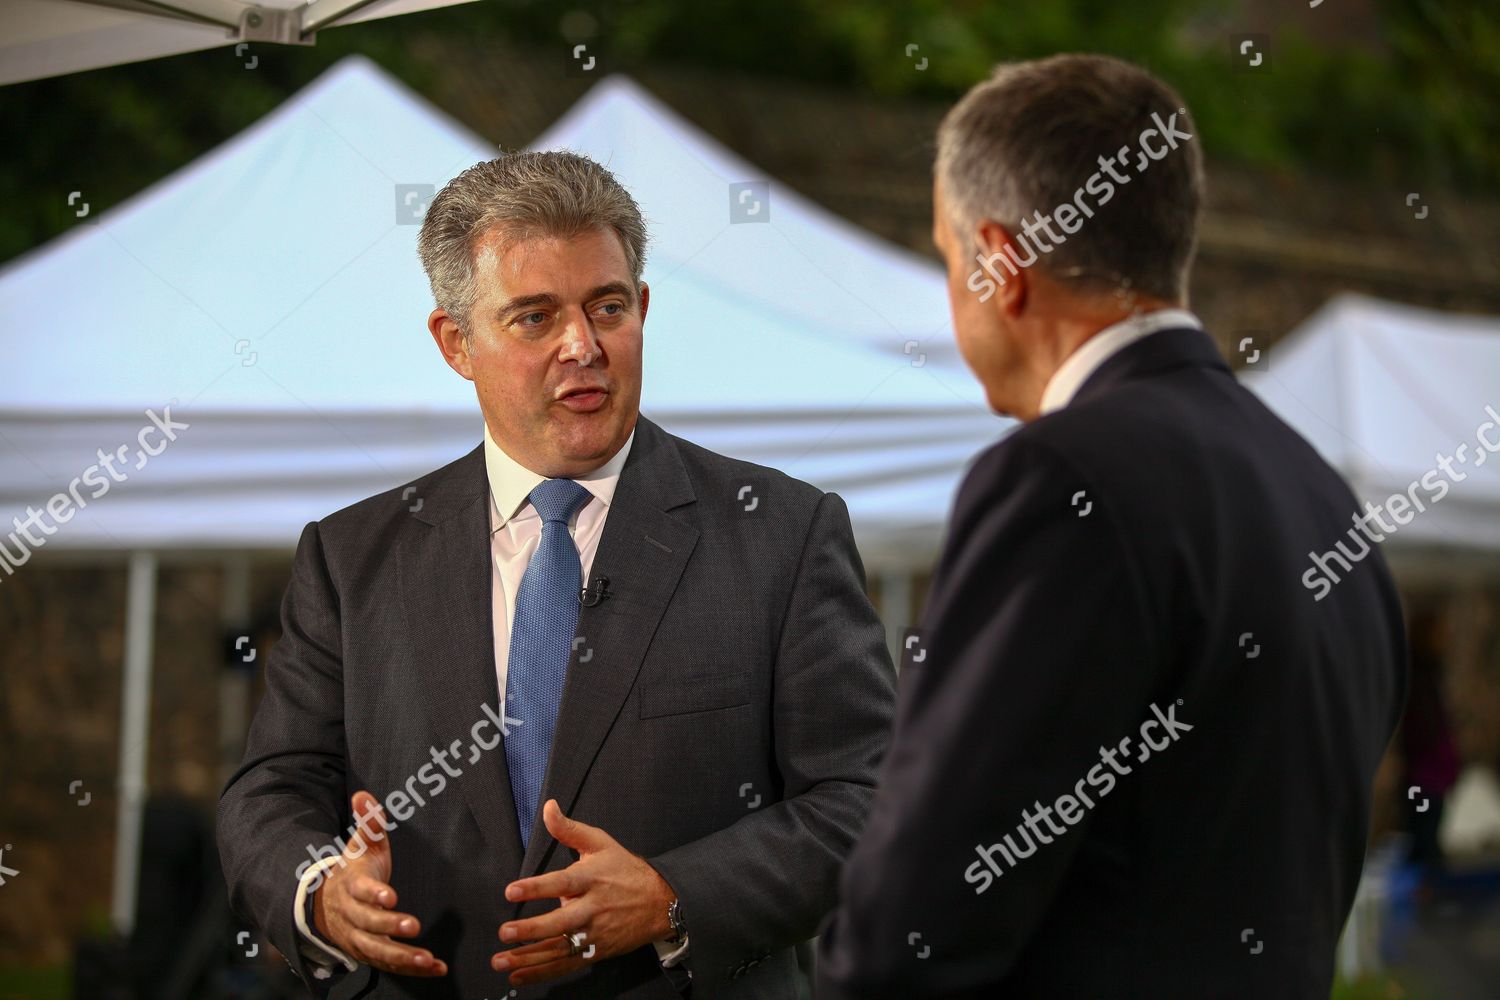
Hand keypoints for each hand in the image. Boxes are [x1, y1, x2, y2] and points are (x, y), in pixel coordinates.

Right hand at [311, 790, 447, 976]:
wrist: (326, 904)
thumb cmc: (355, 869)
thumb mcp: (362, 845)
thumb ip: (368, 822)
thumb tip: (363, 796)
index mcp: (351, 886)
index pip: (360, 891)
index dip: (373, 894)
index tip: (389, 896)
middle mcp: (352, 915)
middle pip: (367, 924)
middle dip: (389, 927)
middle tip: (413, 926)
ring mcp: (358, 937)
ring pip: (377, 951)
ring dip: (402, 956)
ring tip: (427, 959)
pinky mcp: (369, 953)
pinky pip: (388, 964)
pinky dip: (410, 968)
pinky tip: (435, 968)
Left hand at [492, 799, 675, 985]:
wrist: (661, 901)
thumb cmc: (626, 869)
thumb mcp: (600, 843)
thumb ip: (569, 829)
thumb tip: (548, 807)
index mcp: (592, 878)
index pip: (562, 883)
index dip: (537, 888)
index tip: (511, 891)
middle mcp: (593, 908)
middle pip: (561, 921)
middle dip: (532, 930)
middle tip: (505, 932)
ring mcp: (595, 933)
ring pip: (560, 948)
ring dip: (529, 958)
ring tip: (501, 961)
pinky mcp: (597, 951)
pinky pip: (567, 964)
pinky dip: (543, 972)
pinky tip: (519, 976)